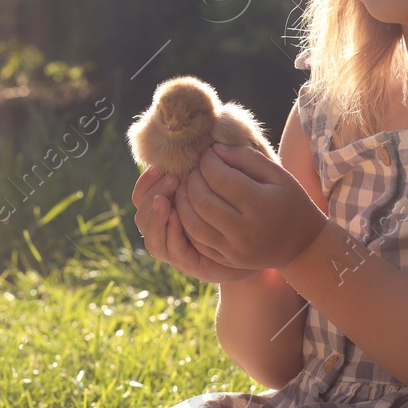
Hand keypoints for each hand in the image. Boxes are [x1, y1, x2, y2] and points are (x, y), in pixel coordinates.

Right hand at [131, 164, 261, 283]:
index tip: (161, 167)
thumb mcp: (227, 183)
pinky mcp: (189, 262)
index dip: (146, 182)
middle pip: (141, 215)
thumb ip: (208, 168)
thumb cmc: (246, 208)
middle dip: (151, 195)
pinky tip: (177, 217)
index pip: (142, 195)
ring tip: (166, 201)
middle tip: (171, 180)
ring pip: (151, 237)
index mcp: (171, 207)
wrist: (265, 243)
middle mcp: (169, 229)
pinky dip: (169, 234)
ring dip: (155, 217)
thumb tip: (196, 144)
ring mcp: (177, 248)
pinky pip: (170, 250)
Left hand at [175, 143, 328, 271]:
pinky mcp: (227, 260)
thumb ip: (247, 158)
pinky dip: (186, 222)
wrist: (302, 246)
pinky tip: (190, 207)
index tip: (207, 154)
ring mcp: (234, 249)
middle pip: (202, 200)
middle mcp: (245, 230)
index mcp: (260, 205)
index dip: (208, 162)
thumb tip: (215, 149)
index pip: (220, 178)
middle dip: (192, 180)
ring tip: (187, 186)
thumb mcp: (278, 175)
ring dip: (183, 201)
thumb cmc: (291, 203)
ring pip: (192, 223)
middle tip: (194, 170)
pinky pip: (196, 241)